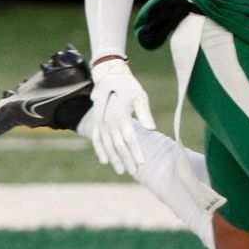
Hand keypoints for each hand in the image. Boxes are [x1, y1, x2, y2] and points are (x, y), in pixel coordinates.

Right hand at [85, 59, 155, 174]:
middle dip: (127, 160)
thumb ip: (144, 113)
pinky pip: (97, 140)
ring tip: (121, 171)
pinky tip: (105, 161)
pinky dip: (100, 150)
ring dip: (114, 159)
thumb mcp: (140, 96)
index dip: (135, 152)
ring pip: (107, 145)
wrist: (110, 76)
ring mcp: (100, 123)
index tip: (142, 163)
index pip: (129, 139)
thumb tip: (152, 129)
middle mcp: (108, 122)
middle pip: (119, 146)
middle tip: (134, 172)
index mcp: (120, 117)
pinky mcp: (96, 122)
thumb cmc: (129, 86)